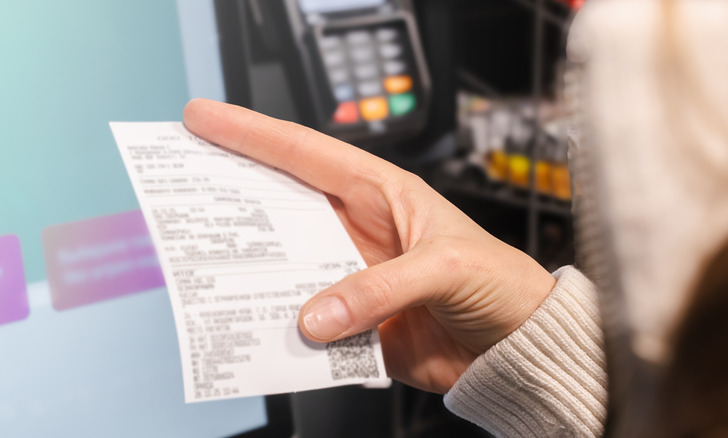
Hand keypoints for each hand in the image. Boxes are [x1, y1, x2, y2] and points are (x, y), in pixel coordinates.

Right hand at [183, 99, 555, 393]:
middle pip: (282, 205)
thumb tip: (319, 315)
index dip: (252, 134)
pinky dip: (284, 329)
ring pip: (286, 267)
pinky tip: (263, 329)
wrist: (516, 347)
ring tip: (207, 266)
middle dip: (232, 194)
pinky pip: (306, 323)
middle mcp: (360, 231)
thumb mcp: (448, 267)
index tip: (204, 120)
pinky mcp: (354, 323)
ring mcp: (352, 277)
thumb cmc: (501, 284)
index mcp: (383, 195)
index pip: (308, 154)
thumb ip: (383, 287)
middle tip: (182, 186)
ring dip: (254, 272)